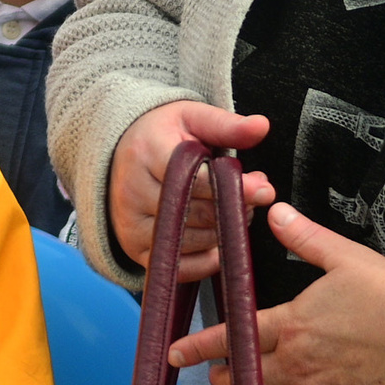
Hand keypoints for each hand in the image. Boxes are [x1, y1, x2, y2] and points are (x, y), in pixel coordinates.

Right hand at [107, 100, 274, 279]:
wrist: (120, 153)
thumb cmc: (162, 135)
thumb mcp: (192, 118)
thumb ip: (227, 125)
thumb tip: (261, 126)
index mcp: (146, 153)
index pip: (194, 178)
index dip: (233, 188)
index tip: (264, 190)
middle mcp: (132, 191)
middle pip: (197, 213)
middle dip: (233, 209)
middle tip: (251, 198)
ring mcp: (131, 223)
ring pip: (193, 241)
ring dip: (222, 232)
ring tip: (230, 211)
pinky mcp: (134, 248)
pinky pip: (181, 267)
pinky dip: (207, 259)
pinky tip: (217, 240)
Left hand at [169, 203, 384, 384]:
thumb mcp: (345, 257)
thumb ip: (304, 237)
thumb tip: (274, 210)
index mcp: (292, 326)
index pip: (234, 338)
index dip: (200, 347)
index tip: (175, 355)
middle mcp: (300, 367)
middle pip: (248, 382)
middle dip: (228, 380)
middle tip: (220, 377)